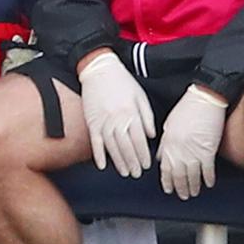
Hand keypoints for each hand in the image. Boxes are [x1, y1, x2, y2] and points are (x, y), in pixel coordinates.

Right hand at [78, 49, 155, 177]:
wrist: (99, 69)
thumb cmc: (122, 81)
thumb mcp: (140, 95)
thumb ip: (146, 116)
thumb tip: (151, 135)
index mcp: (131, 113)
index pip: (139, 140)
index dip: (144, 154)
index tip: (147, 164)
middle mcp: (118, 119)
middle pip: (126, 146)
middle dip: (133, 162)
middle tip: (137, 173)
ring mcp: (103, 121)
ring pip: (112, 146)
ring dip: (118, 161)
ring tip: (124, 172)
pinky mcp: (92, 121)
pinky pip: (95, 141)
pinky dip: (98, 154)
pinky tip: (102, 165)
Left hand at [157, 84, 227, 199]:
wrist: (204, 99)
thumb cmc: (187, 107)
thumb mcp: (169, 124)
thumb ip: (165, 142)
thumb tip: (162, 156)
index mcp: (168, 143)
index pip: (165, 168)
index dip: (166, 180)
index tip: (168, 188)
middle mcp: (179, 150)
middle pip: (178, 175)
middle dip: (179, 188)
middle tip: (181, 195)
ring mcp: (194, 152)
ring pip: (192, 176)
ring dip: (193, 187)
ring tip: (193, 193)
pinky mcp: (208, 151)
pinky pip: (207, 170)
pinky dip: (208, 179)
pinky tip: (208, 184)